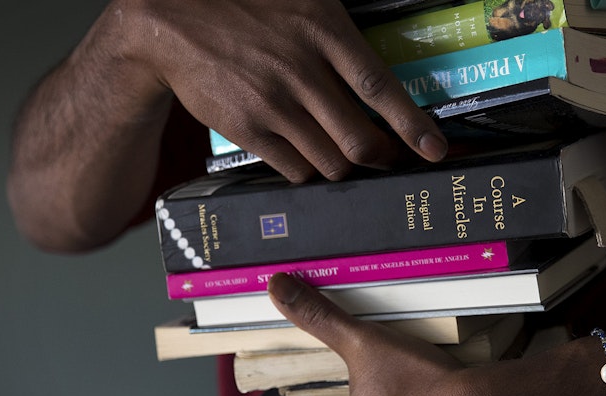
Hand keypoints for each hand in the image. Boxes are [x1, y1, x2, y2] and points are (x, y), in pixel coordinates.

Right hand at [104, 0, 446, 181]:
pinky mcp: (247, 129)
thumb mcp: (303, 3)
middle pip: (359, 139)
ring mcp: (272, 104)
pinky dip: (309, 170)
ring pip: (330, 162)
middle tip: (386, 160)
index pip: (379, 87)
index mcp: (322, 30)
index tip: (433, 149)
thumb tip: (379, 84)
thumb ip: (341, 39)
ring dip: (343, 166)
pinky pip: (294, 169)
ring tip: (342, 155)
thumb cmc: (245, 8)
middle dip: (380, 158)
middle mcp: (300, 70)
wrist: (171, 19)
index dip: (411, 125)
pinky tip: (306, 154)